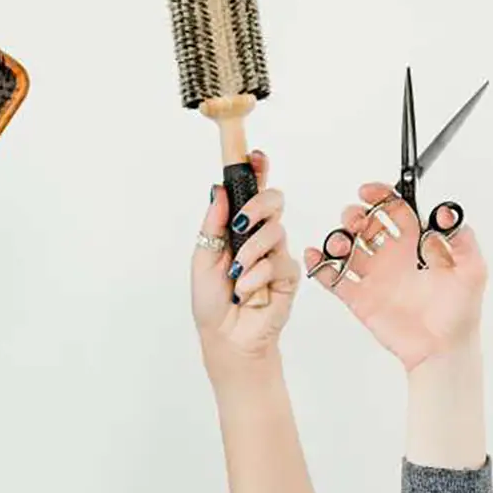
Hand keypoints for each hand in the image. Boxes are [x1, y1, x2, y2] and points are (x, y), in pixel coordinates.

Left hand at [193, 151, 301, 368]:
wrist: (226, 337)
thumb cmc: (212, 300)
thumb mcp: (203, 256)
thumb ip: (213, 222)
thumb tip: (218, 188)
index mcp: (240, 228)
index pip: (252, 192)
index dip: (257, 171)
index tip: (254, 156)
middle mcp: (261, 236)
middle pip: (274, 201)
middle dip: (259, 204)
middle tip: (242, 221)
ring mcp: (278, 255)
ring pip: (276, 231)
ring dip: (251, 252)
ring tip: (238, 274)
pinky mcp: (290, 276)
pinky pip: (279, 263)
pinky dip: (257, 276)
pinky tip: (247, 292)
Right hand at [303, 183, 486, 371]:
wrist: (445, 349)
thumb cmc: (460, 312)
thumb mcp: (473, 270)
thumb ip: (462, 239)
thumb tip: (445, 214)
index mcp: (416, 244)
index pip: (394, 210)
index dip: (381, 196)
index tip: (370, 191)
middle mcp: (393, 256)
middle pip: (366, 224)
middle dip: (356, 215)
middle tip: (357, 221)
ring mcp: (374, 277)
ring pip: (347, 247)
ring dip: (338, 238)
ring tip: (342, 243)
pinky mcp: (360, 299)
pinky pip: (334, 277)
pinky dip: (321, 264)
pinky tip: (317, 255)